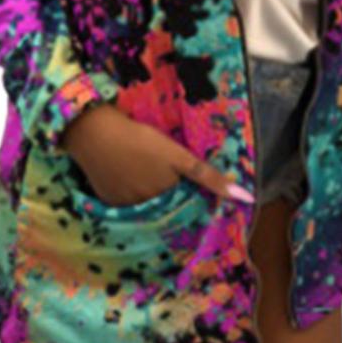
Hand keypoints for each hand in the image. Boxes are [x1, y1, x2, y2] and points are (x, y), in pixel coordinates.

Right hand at [61, 102, 254, 205]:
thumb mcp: (177, 155)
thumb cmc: (139, 140)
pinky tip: (128, 172)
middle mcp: (145, 209)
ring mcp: (123, 206)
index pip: (186, 204)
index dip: (191, 192)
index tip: (191, 184)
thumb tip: (246, 197)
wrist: (95, 133)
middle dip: (170, 195)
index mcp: (164, 199)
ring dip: (149, 194)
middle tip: (163, 170)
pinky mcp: (106, 199)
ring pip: (145, 205)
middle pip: (165, 205)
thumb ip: (208, 177)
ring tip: (145, 168)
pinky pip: (124, 202)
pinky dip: (129, 191)